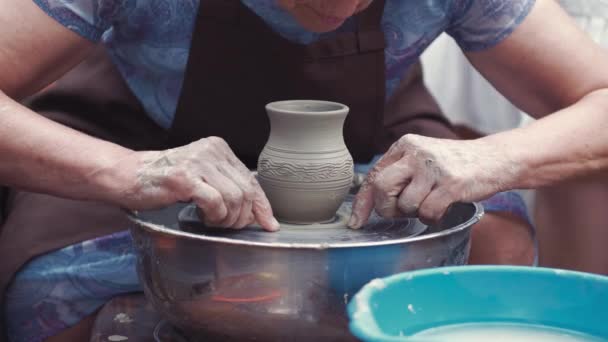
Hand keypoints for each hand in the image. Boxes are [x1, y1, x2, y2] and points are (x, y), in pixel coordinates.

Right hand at [117, 137, 279, 230]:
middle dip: (242, 217)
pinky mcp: (185, 177)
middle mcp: (212, 151)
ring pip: (234, 199)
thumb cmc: (165, 181)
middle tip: (228, 226)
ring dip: (227, 219)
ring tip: (213, 221)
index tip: (270, 225)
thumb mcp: (202, 177)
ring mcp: (198, 163)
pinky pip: (215, 202)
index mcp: (219, 149)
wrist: (128, 175)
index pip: (251, 180)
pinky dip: (215, 216)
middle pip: (246, 192)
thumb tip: (257, 213)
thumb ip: (227, 186)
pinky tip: (204, 218)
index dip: (262, 206)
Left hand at [348, 134, 517, 226]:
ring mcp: (433, 167)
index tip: (356, 221)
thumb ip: (398, 172)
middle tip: (401, 211)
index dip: (362, 202)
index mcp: (405, 145)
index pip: (373, 176)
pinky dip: (432, 217)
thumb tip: (369, 200)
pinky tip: (443, 206)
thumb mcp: (421, 159)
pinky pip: (428, 213)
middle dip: (387, 208)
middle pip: (381, 189)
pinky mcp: (451, 183)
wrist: (494, 159)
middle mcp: (416, 153)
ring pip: (405, 204)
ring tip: (430, 201)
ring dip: (415, 212)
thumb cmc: (453, 164)